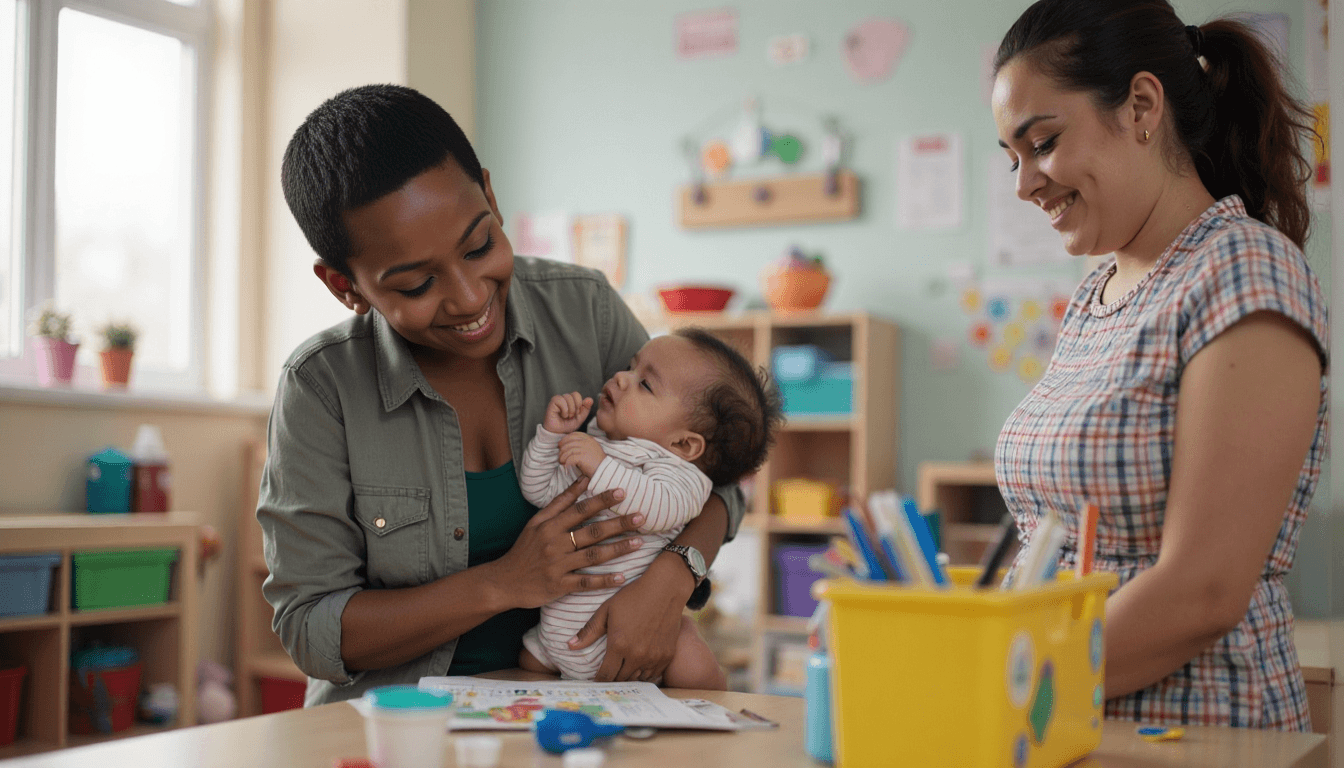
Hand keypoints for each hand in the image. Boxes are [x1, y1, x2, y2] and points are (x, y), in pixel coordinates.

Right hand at [484, 476, 645, 609]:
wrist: (504, 581)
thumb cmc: (524, 549)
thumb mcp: (536, 522)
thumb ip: (561, 502)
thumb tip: (583, 479)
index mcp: (550, 526)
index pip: (580, 510)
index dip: (601, 500)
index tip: (622, 492)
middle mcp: (555, 544)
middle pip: (591, 532)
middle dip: (618, 524)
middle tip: (641, 517)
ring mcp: (558, 566)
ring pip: (592, 556)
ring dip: (617, 549)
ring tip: (638, 543)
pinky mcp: (559, 586)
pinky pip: (585, 583)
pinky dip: (604, 581)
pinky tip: (622, 577)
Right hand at [544, 392, 592, 433]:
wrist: (559, 433)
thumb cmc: (568, 425)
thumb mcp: (581, 417)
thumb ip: (586, 408)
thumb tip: (590, 399)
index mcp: (572, 400)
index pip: (577, 394)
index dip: (579, 404)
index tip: (577, 413)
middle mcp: (565, 398)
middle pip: (575, 394)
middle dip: (576, 407)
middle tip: (572, 416)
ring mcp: (558, 399)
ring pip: (568, 397)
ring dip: (570, 410)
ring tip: (567, 416)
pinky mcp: (553, 402)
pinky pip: (560, 400)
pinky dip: (564, 410)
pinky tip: (562, 415)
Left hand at [559, 432, 606, 476]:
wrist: (604, 471)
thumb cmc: (596, 462)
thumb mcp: (591, 449)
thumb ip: (582, 445)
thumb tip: (567, 446)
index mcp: (589, 439)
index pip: (574, 435)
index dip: (565, 439)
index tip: (561, 445)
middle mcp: (587, 442)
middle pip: (569, 442)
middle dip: (562, 449)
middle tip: (560, 456)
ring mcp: (585, 449)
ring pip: (568, 450)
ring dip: (562, 457)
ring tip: (562, 462)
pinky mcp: (582, 457)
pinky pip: (570, 458)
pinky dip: (566, 462)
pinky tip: (566, 466)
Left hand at [568, 554, 695, 682]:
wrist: (666, 588)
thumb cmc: (633, 596)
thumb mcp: (607, 610)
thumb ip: (589, 631)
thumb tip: (570, 646)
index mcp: (619, 645)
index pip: (605, 675)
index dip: (598, 680)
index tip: (595, 680)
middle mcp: (637, 655)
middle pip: (621, 679)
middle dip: (612, 679)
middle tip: (608, 674)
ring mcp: (653, 657)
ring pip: (637, 679)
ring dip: (628, 676)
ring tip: (623, 670)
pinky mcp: (667, 656)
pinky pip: (653, 674)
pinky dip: (644, 672)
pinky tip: (639, 665)